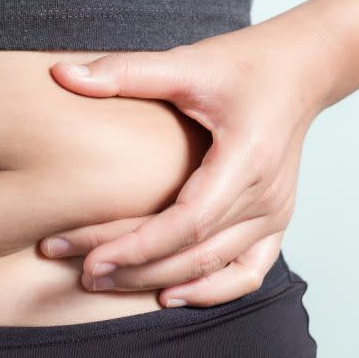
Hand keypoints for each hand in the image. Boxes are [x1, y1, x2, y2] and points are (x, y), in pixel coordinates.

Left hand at [38, 24, 328, 307]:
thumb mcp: (184, 62)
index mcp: (246, 160)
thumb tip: (60, 73)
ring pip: (215, 268)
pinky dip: (210, 289)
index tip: (88, 259)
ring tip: (106, 283)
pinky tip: (169, 295)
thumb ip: (123, 71)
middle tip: (82, 273)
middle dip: (133, 269)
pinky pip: (248, 272)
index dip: (137, 247)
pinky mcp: (275, 221)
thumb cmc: (244, 65)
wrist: (298, 70)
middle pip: (193, 253)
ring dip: (159, 281)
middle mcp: (267, 196)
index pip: (187, 222)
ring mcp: (276, 214)